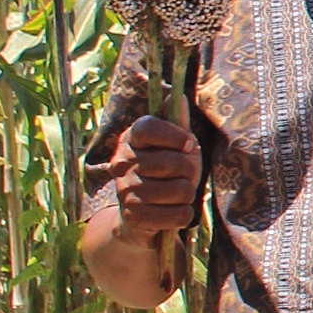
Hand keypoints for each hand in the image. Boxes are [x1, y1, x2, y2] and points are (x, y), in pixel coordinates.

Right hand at [106, 116, 201, 238]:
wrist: (141, 215)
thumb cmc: (164, 172)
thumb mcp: (174, 146)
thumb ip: (177, 124)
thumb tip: (179, 96)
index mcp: (130, 139)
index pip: (149, 127)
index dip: (175, 136)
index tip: (188, 146)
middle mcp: (121, 162)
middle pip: (174, 162)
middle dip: (191, 171)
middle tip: (184, 175)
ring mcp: (124, 190)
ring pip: (180, 190)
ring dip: (188, 194)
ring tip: (177, 194)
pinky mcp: (133, 216)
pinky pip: (178, 215)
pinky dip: (184, 215)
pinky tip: (174, 212)